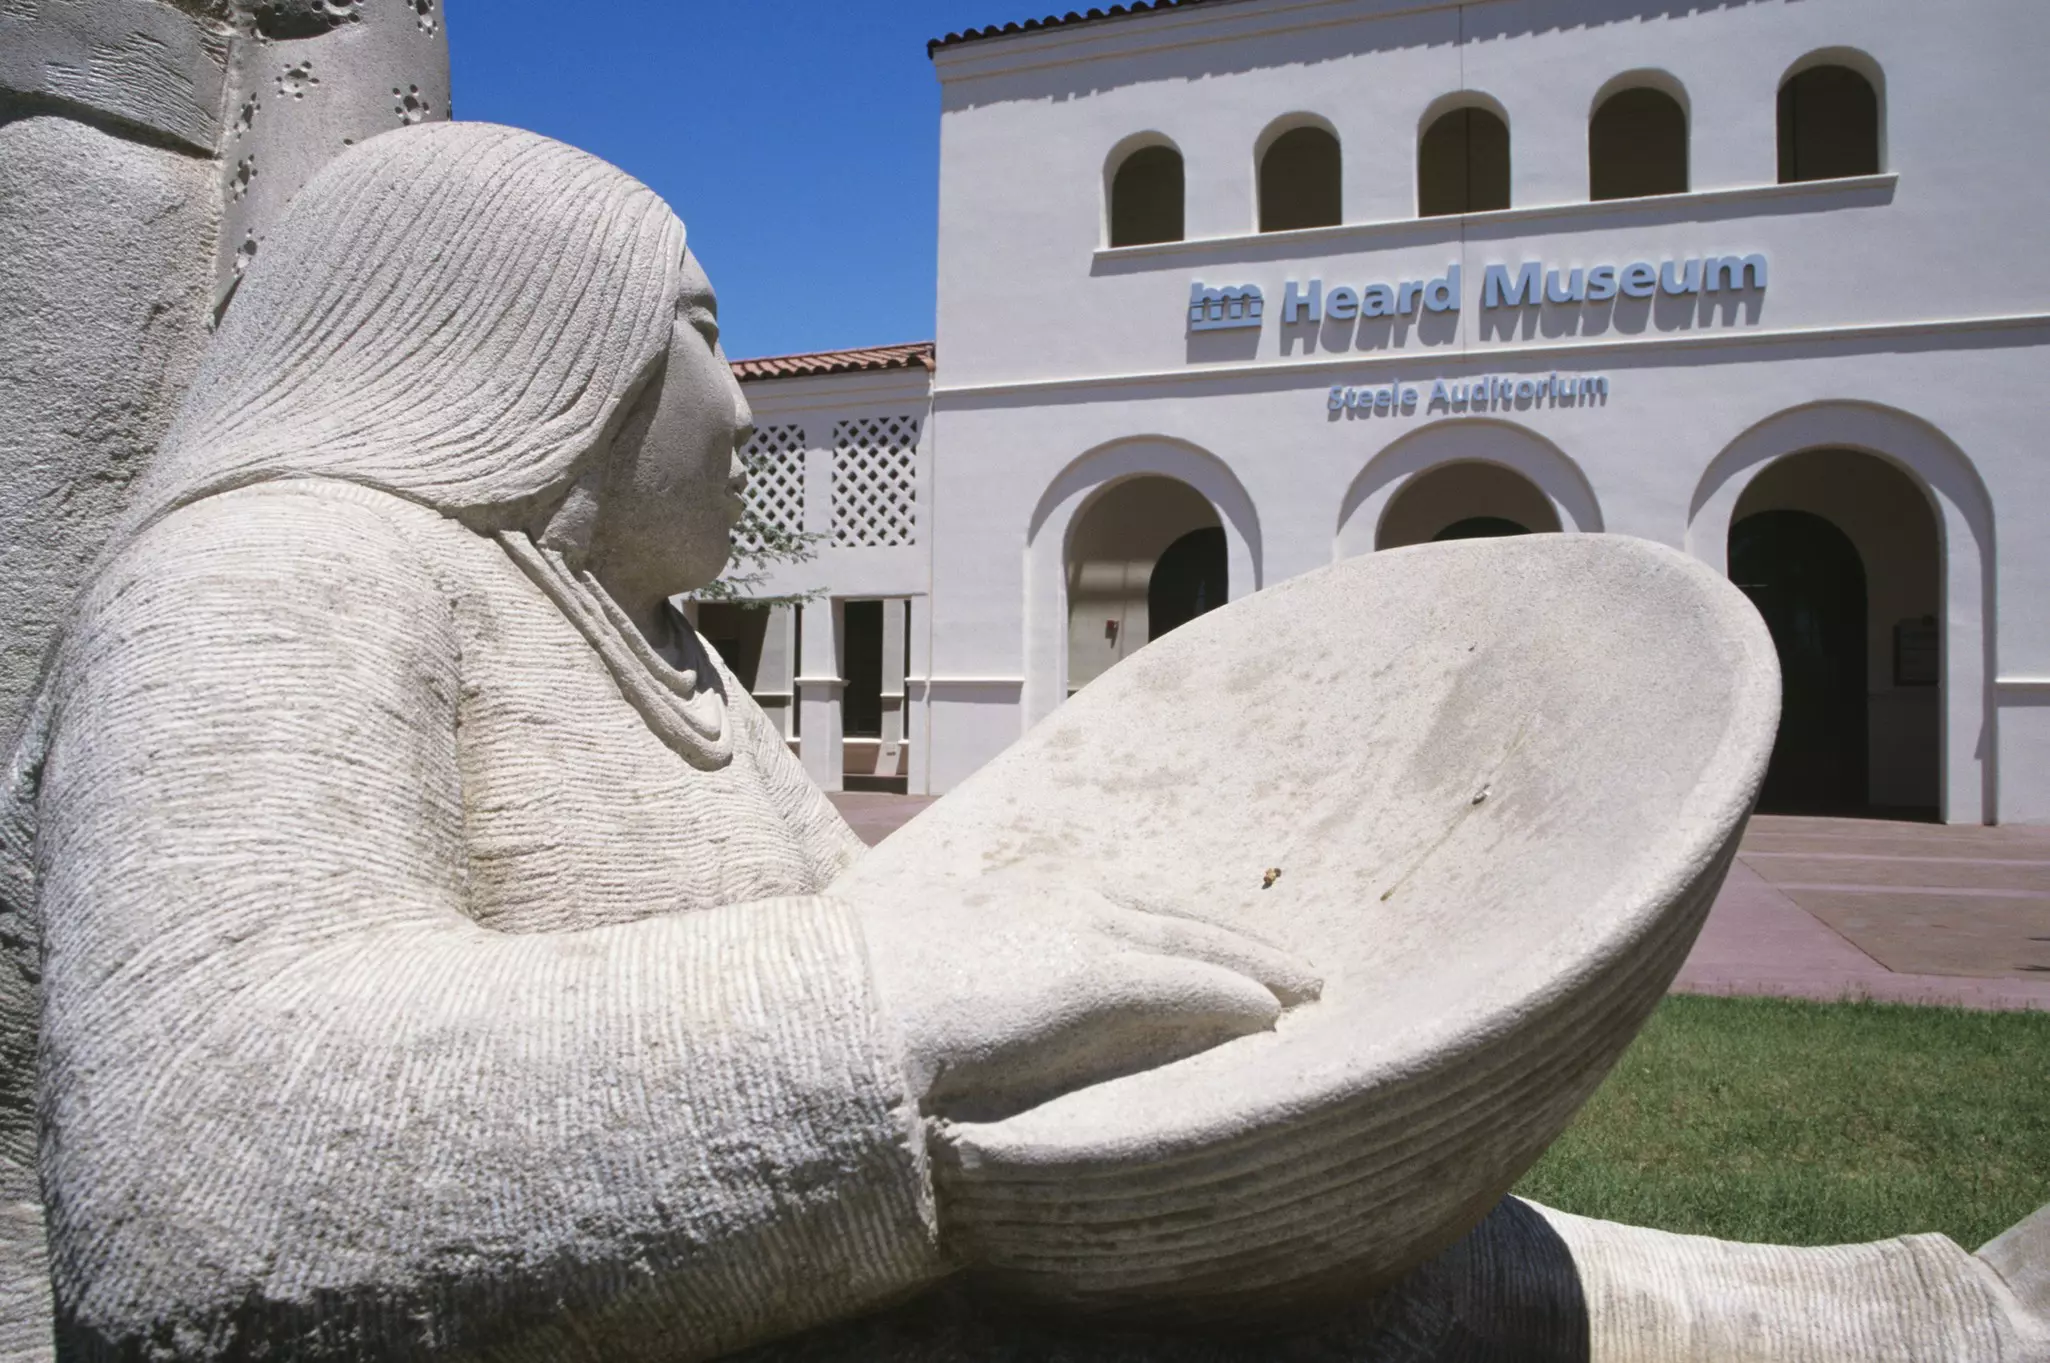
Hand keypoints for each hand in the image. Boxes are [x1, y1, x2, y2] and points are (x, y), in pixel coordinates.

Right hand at [857, 876, 1320, 1123]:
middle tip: (1301, 968)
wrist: (849, 1004)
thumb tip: (1011, 997)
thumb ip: (997, 968)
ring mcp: (1082, 928)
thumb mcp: (950, 963)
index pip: (1142, 903)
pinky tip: (1271, 1017)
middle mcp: (1069, 892)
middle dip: (1246, 942)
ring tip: (1307, 992)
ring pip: (1198, 944)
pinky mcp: (1090, 975)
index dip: (1196, 926)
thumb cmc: (879, 995)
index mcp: (1037, 886)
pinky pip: (1186, 984)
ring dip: (1258, 968)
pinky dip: (1234, 997)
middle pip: (1183, 917)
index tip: (1235, 944)